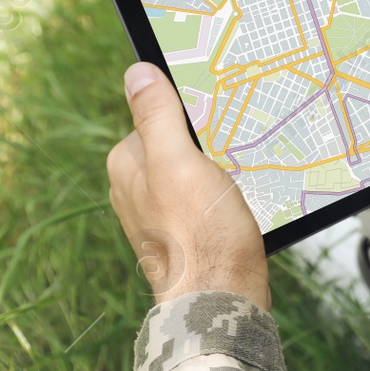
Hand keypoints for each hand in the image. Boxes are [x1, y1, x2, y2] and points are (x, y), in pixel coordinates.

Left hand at [106, 63, 270, 309]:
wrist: (221, 298)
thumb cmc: (201, 236)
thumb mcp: (179, 162)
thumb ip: (156, 116)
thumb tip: (136, 72)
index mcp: (127, 165)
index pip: (159, 115)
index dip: (192, 114)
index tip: (221, 119)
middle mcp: (136, 189)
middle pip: (180, 143)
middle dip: (210, 143)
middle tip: (237, 149)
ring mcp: (160, 214)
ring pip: (196, 171)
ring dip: (222, 170)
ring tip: (242, 180)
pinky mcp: (186, 233)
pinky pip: (206, 198)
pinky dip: (225, 194)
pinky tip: (241, 204)